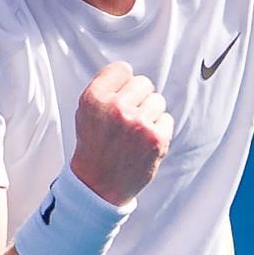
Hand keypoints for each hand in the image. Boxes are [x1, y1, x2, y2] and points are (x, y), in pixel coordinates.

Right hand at [68, 62, 172, 205]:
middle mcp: (115, 108)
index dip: (123, 83)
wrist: (99, 185)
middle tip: (128, 118)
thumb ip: (105, 89)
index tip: (120, 96)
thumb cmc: (95, 146)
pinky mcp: (156, 139)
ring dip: (150, 114)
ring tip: (135, 132)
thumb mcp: (86, 112)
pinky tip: (144, 142)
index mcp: (94, 99)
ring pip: (158, 100)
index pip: (122, 69)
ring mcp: (137, 124)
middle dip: (139, 98)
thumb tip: (128, 72)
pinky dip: (159, 130)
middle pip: (143, 82)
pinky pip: (167, 119)